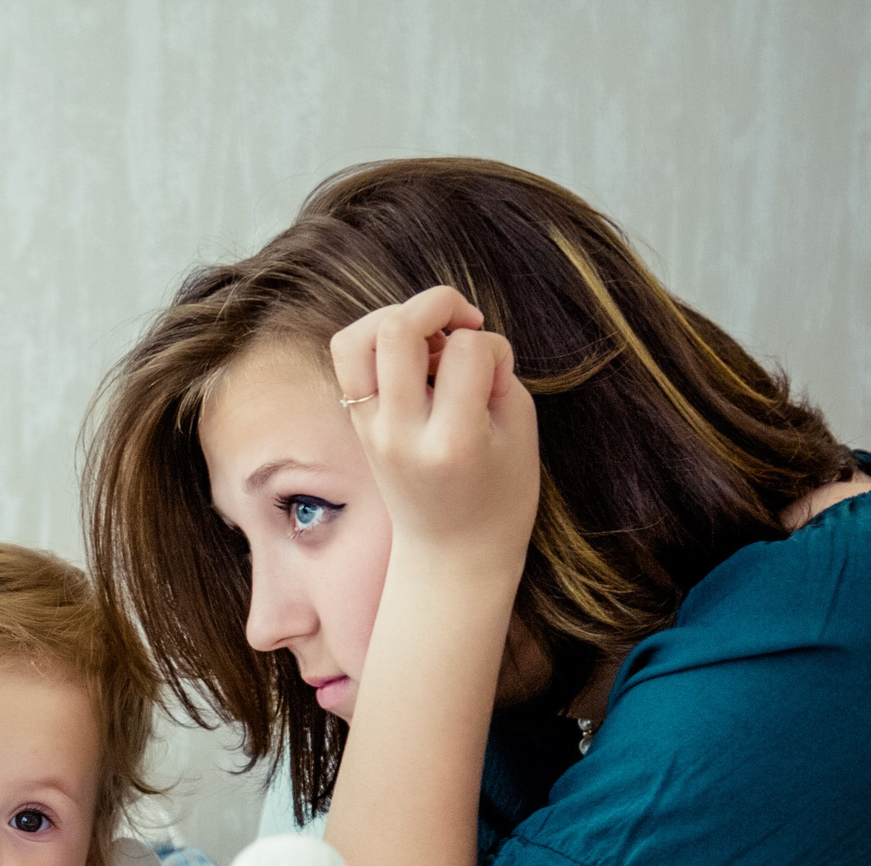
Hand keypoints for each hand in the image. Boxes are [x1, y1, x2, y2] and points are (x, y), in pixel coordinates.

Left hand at [327, 285, 539, 582]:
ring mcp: (370, 429)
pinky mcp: (357, 425)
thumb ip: (493, 370)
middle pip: (396, 329)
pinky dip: (381, 339)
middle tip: (463, 324)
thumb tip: (456, 332)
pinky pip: (352, 358)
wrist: (452, 557)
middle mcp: (400, 433)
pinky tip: (415, 356)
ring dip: (398, 316)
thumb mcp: (519, 430)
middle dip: (437, 303)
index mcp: (451, 442)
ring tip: (431, 338)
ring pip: (356, 337)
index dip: (492, 347)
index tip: (498, 379)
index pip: (467, 349)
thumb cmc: (500, 496)